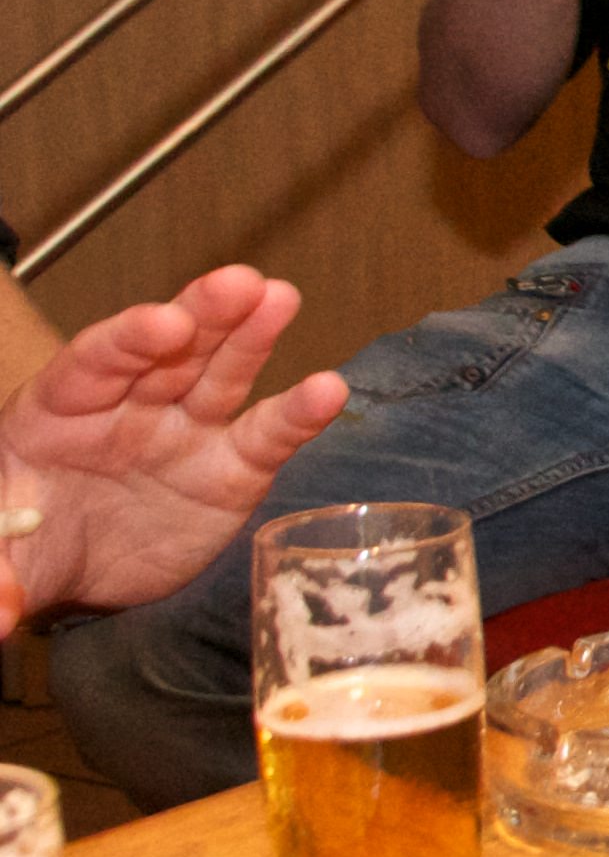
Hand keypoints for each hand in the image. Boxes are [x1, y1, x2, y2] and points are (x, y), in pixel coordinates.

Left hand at [0, 266, 347, 627]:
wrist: (75, 573)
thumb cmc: (29, 542)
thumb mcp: (0, 557)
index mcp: (61, 409)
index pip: (96, 361)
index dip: (130, 339)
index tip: (163, 324)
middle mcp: (129, 407)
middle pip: (170, 352)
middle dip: (204, 314)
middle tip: (239, 284)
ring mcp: (186, 433)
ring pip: (222, 375)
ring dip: (253, 335)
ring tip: (281, 299)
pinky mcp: (231, 470)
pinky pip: (267, 437)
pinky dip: (299, 414)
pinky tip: (328, 390)